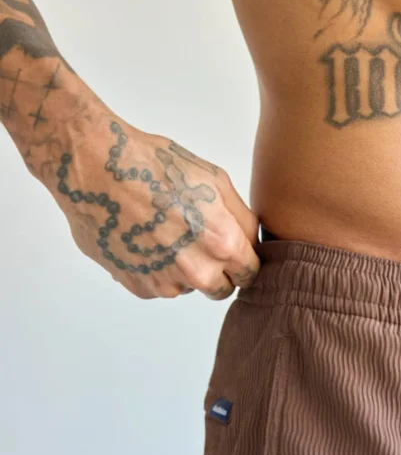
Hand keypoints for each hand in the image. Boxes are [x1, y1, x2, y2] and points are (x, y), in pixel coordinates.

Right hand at [46, 113, 259, 299]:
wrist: (96, 167)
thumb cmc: (152, 165)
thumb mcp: (214, 180)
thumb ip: (242, 219)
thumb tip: (250, 243)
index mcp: (222, 244)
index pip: (249, 274)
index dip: (243, 262)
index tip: (234, 254)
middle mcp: (197, 271)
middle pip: (221, 289)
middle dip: (217, 271)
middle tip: (197, 242)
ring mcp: (166, 282)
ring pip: (187, 287)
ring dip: (182, 269)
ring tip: (162, 232)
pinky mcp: (139, 286)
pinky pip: (158, 285)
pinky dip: (154, 269)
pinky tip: (141, 238)